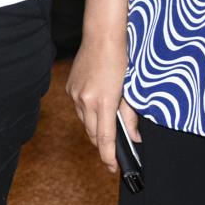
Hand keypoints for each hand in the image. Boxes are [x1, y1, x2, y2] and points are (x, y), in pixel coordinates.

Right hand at [66, 27, 137, 174]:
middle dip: (103, 143)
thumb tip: (135, 137)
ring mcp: (75, 94)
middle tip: (115, 151)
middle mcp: (85, 100)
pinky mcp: (70, 87)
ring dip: (96, 126)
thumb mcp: (131, 89)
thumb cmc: (121, 59)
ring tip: (108, 123)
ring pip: (85, 121)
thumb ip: (131, 116)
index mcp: (103, 102)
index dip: (109, 156)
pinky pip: (79, 108)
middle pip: (93, 133)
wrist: (102, 36)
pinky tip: (98, 104)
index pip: (105, 138)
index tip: (112, 168)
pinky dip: (89, 112)